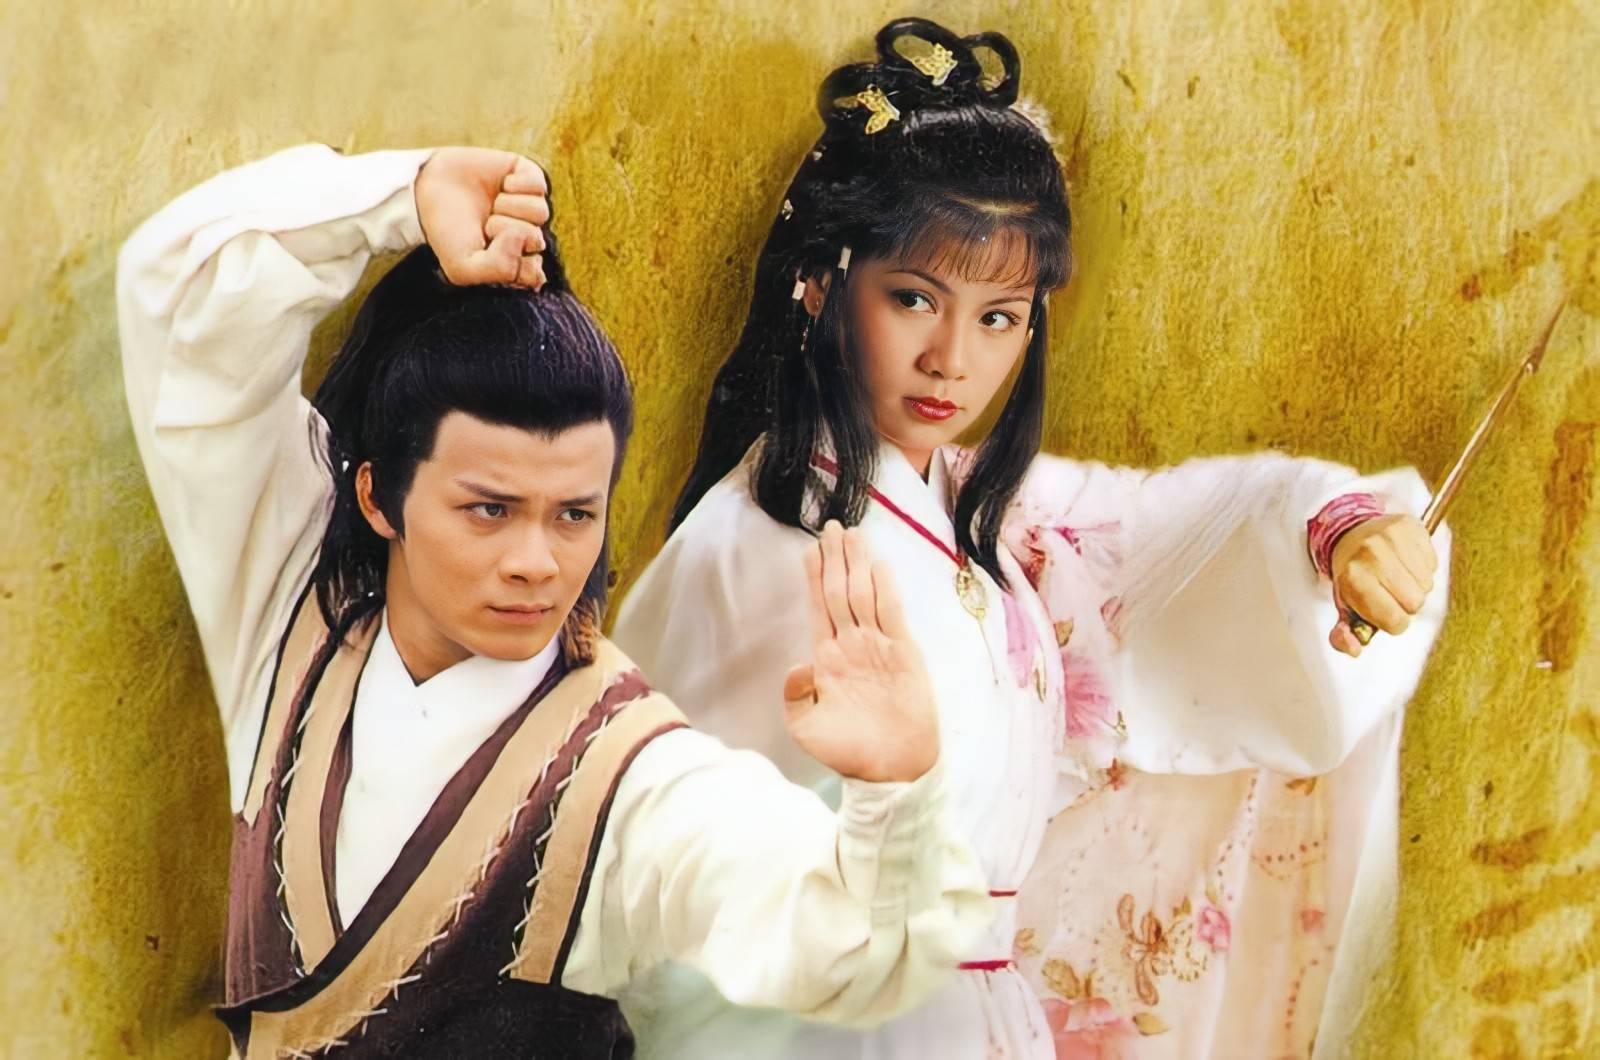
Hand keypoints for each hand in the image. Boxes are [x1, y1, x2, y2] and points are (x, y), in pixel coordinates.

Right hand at [414, 147, 548, 288]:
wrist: (426, 189)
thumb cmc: (446, 231)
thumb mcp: (463, 267)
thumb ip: (500, 269)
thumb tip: (524, 238)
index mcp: (515, 261)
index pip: (534, 274)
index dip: (510, 261)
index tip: (487, 251)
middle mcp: (526, 235)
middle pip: (537, 240)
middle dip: (504, 231)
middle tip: (484, 225)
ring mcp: (528, 206)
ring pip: (540, 213)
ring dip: (509, 208)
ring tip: (491, 205)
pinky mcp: (527, 177)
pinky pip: (539, 185)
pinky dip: (518, 185)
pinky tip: (502, 185)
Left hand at [783, 522, 939, 782]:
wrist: (891, 772)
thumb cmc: (848, 753)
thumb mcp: (807, 727)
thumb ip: (796, 695)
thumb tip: (797, 665)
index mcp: (828, 658)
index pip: (820, 607)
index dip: (815, 577)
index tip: (810, 548)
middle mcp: (852, 646)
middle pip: (842, 591)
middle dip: (836, 558)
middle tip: (832, 526)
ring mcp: (879, 647)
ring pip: (865, 595)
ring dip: (858, 564)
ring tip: (852, 534)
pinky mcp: (904, 654)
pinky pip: (892, 614)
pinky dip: (885, 589)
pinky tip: (878, 566)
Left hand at [1328, 513, 1437, 656]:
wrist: (1351, 533)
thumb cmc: (1353, 574)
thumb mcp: (1344, 607)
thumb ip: (1344, 636)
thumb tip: (1355, 648)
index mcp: (1353, 579)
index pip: (1396, 621)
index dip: (1394, 622)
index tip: (1386, 612)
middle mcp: (1371, 555)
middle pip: (1415, 603)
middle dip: (1405, 604)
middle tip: (1390, 592)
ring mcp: (1390, 538)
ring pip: (1427, 585)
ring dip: (1416, 586)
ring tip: (1397, 576)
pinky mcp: (1409, 526)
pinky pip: (1433, 563)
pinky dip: (1423, 567)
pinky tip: (1405, 561)